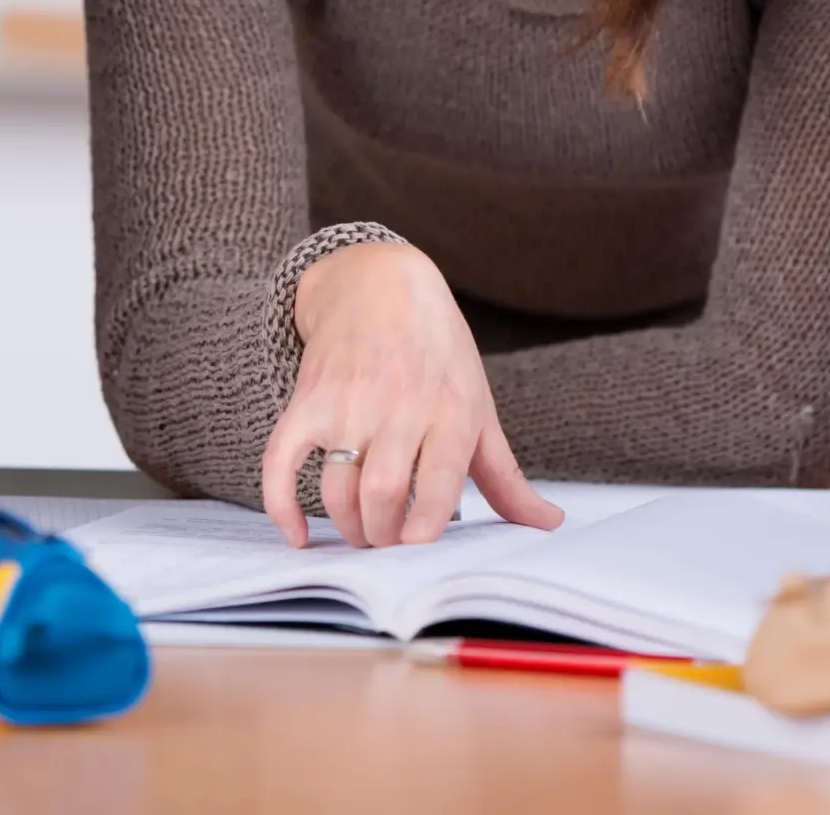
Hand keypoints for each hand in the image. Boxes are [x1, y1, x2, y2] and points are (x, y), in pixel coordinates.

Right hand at [259, 240, 562, 549]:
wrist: (379, 284)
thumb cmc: (438, 352)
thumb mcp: (479, 404)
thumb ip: (505, 473)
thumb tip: (548, 523)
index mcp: (450, 407)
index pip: (439, 475)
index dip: (427, 519)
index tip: (420, 546)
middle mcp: (399, 403)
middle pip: (383, 491)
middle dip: (384, 535)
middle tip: (391, 543)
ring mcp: (348, 402)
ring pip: (338, 488)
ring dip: (347, 527)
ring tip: (363, 533)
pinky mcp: (307, 401)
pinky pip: (281, 461)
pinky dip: (282, 505)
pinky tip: (299, 535)